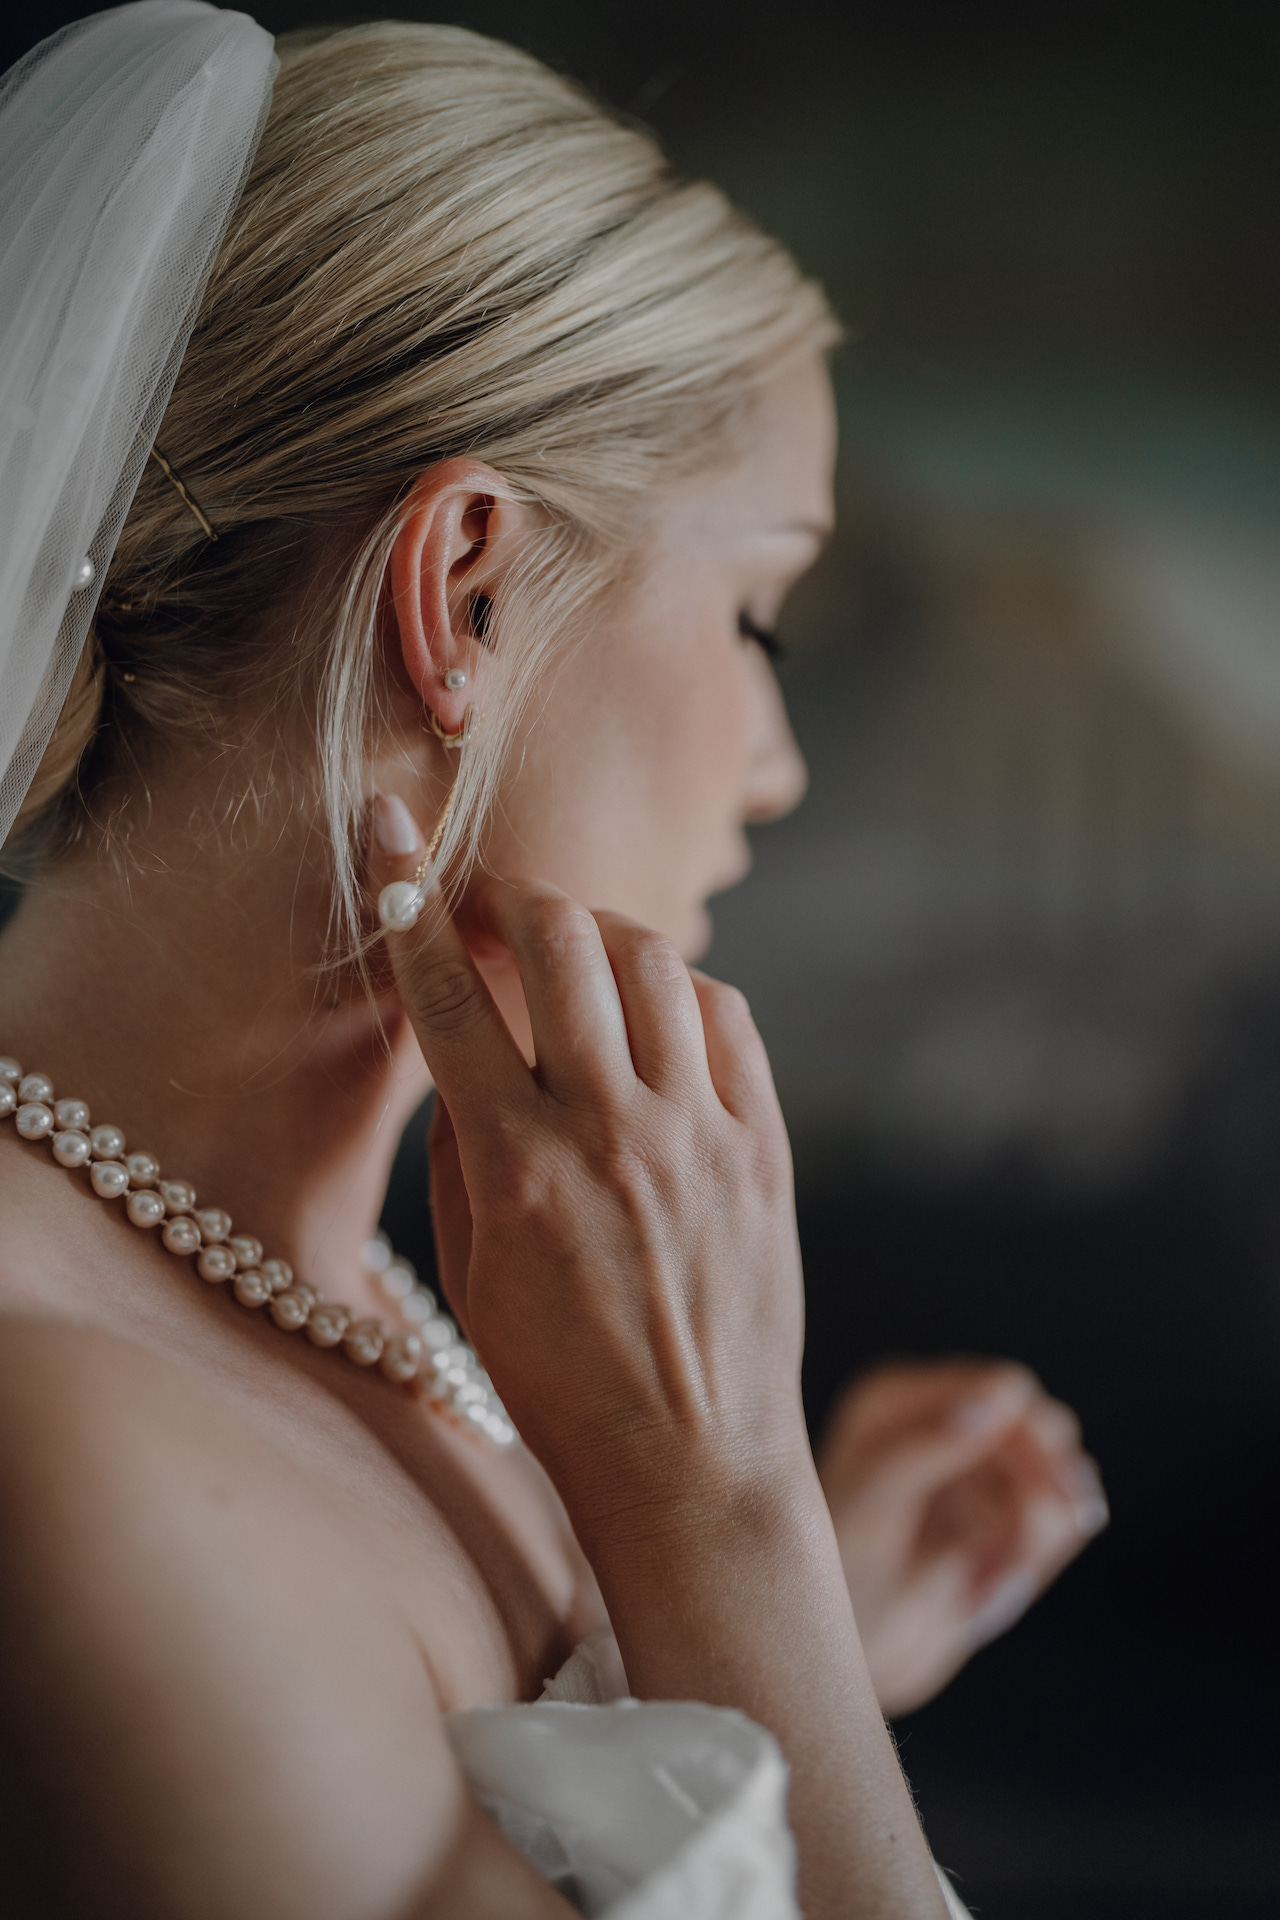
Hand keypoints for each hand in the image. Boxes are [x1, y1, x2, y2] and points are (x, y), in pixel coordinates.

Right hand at [373, 846, 810, 1550]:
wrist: (693, 1469)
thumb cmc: (562, 1388)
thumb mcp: (474, 1276)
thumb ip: (464, 1148)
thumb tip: (469, 1049)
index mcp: (518, 1169)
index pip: (446, 996)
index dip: (407, 899)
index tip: (390, 833)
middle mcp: (612, 1132)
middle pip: (561, 942)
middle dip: (514, 897)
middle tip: (493, 909)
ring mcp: (701, 1134)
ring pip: (653, 960)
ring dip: (600, 933)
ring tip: (575, 958)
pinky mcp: (765, 1149)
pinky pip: (727, 1019)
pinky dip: (683, 994)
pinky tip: (658, 1017)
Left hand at [817, 1359, 1107, 1715]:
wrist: (841, 1663)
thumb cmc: (834, 1581)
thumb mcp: (869, 1507)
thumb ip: (926, 1448)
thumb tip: (999, 1398)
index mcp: (898, 1403)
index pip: (1002, 1389)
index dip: (1031, 1443)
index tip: (1040, 1502)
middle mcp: (940, 1426)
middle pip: (1044, 1430)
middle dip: (1040, 1497)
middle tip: (1014, 1563)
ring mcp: (973, 1475)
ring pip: (1056, 1482)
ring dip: (1033, 1541)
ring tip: (982, 1590)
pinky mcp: (998, 1522)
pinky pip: (1054, 1526)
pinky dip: (1032, 1564)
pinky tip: (983, 1596)